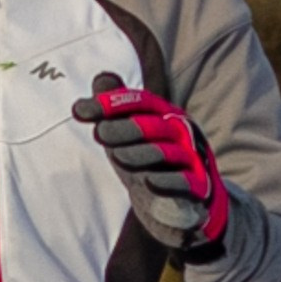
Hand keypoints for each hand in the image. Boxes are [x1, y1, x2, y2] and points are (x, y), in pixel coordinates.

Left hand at [72, 74, 229, 251]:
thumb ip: (117, 108)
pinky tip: (149, 182)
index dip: (112, 103)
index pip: (140, 102)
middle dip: (125, 128)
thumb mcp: (132, 135)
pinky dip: (168, 182)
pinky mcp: (199, 187)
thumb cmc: (154, 163)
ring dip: (141, 153)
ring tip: (116, 156)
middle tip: (99, 134)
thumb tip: (100, 77)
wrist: (186, 203)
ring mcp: (192, 158)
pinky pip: (185, 182)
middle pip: (153, 125)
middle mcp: (181, 132)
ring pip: (167, 152)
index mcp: (166, 115)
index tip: (81, 111)